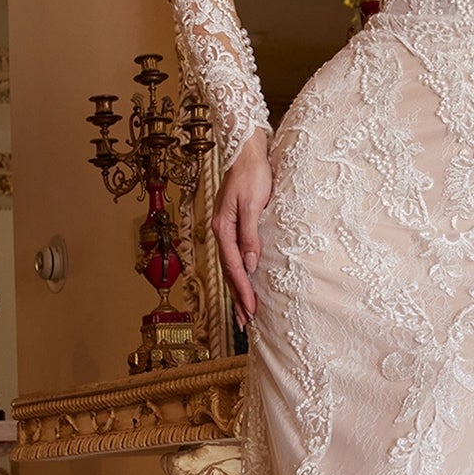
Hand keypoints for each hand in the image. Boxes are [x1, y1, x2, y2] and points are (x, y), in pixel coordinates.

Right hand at [212, 130, 272, 328]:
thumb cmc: (251, 174)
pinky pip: (234, 257)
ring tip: (245, 312)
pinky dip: (239, 275)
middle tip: (247, 323)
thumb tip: (250, 264)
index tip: (252, 310)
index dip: (243, 291)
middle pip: (229, 272)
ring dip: (238, 290)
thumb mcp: (252, 204)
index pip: (234, 267)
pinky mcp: (232, 226)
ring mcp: (225, 230)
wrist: (245, 151)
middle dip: (238, 298)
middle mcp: (221, 232)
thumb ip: (250, 234)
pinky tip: (244, 283)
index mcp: (223, 228)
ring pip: (231, 267)